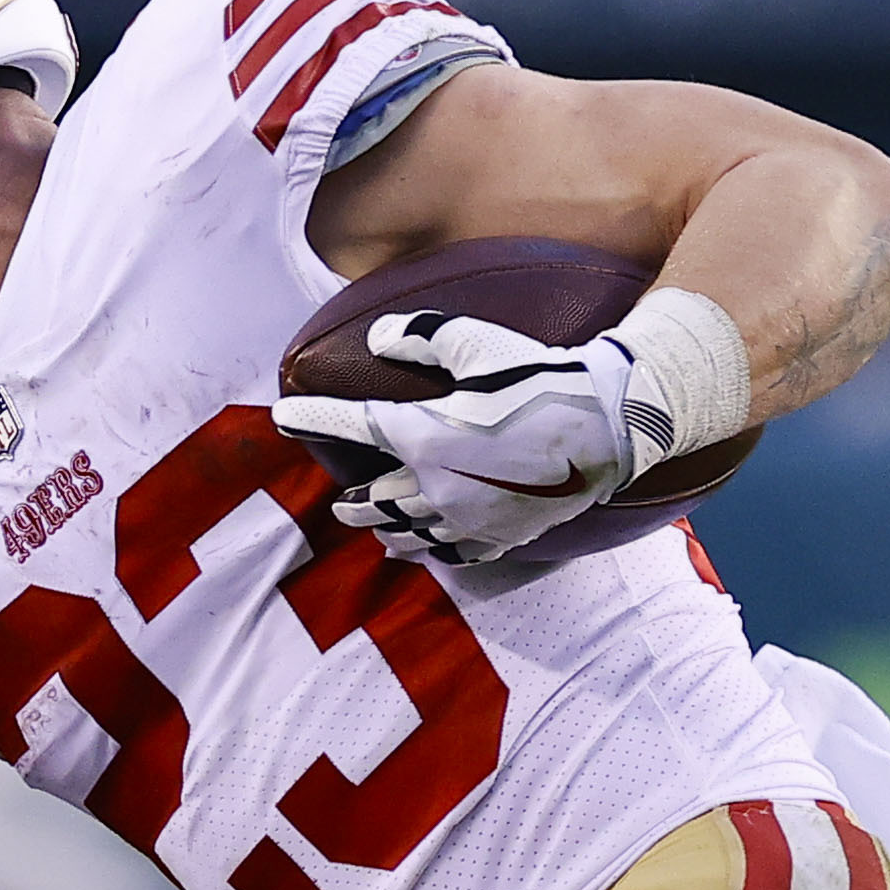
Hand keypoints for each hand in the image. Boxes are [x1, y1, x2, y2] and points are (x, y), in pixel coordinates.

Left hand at [275, 309, 646, 565]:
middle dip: (350, 501)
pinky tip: (423, 546)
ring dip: (383, 529)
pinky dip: (428, 549)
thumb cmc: (542, 378)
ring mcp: (464, 520)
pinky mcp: (495, 539)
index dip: (310, 419)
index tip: (281, 415)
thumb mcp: (480, 343)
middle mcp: (434, 487)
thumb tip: (378, 336)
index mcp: (423, 437)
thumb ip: (423, 335)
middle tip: (338, 502)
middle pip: (372, 502)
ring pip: (405, 534)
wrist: (607, 428)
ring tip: (374, 527)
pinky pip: (448, 554)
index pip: (350, 426)